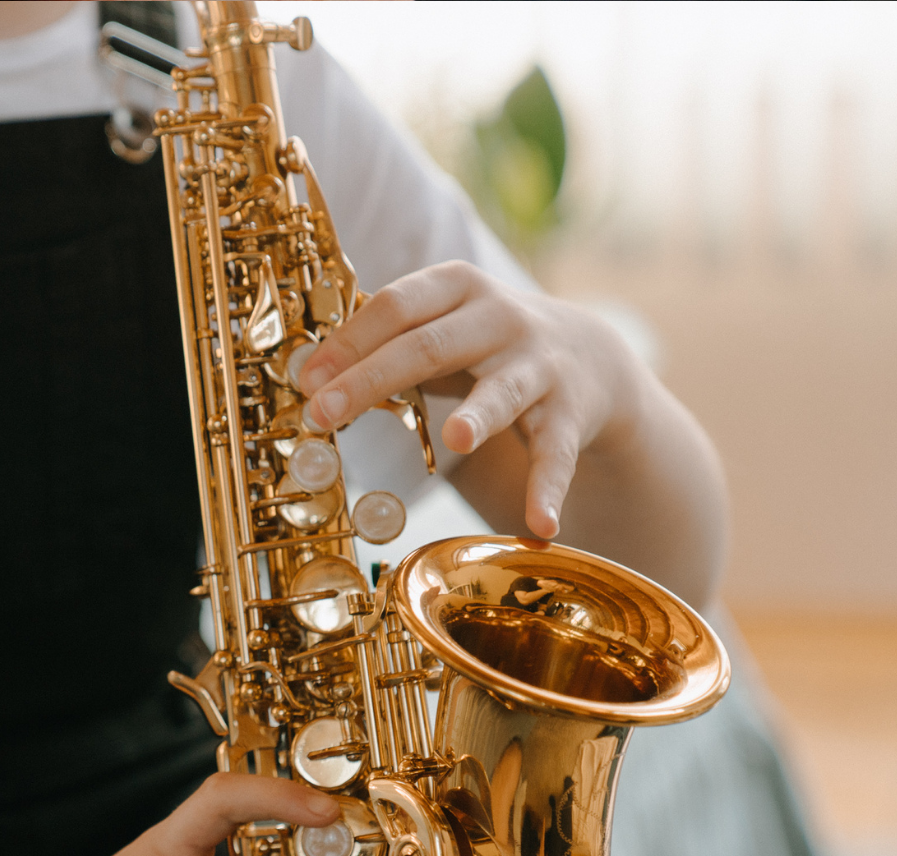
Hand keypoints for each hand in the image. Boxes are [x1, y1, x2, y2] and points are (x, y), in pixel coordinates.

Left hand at [296, 260, 644, 539]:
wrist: (590, 355)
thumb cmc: (485, 343)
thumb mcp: (438, 327)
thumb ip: (386, 345)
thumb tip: (309, 375)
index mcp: (457, 288)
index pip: (396, 306)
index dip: (348, 342)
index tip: (307, 379)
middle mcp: (501, 318)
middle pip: (429, 347)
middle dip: (371, 380)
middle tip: (322, 414)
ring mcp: (538, 366)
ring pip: (501, 393)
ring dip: (479, 416)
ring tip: (456, 440)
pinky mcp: (568, 414)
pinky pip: (555, 456)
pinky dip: (547, 491)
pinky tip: (540, 526)